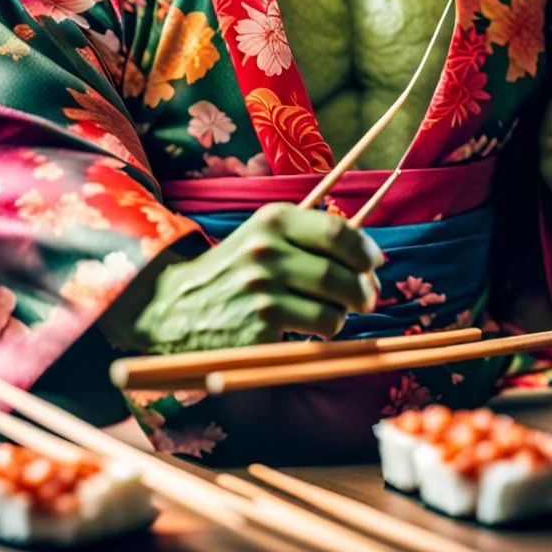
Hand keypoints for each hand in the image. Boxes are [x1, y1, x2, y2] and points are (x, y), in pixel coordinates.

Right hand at [133, 203, 383, 353]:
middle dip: (364, 289)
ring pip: (334, 304)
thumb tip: (369, 256)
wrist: (176, 307)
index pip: (337, 231)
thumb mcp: (262, 237)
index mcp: (271, 220)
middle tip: (367, 297)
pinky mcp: (262, 324)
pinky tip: (310, 329)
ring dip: (344, 313)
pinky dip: (325, 331)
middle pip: (341, 271)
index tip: (374, 262)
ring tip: (333, 314)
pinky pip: (318, 328)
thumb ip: (308, 237)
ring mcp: (263, 288)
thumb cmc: (233, 271)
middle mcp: (267, 250)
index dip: (365, 249)